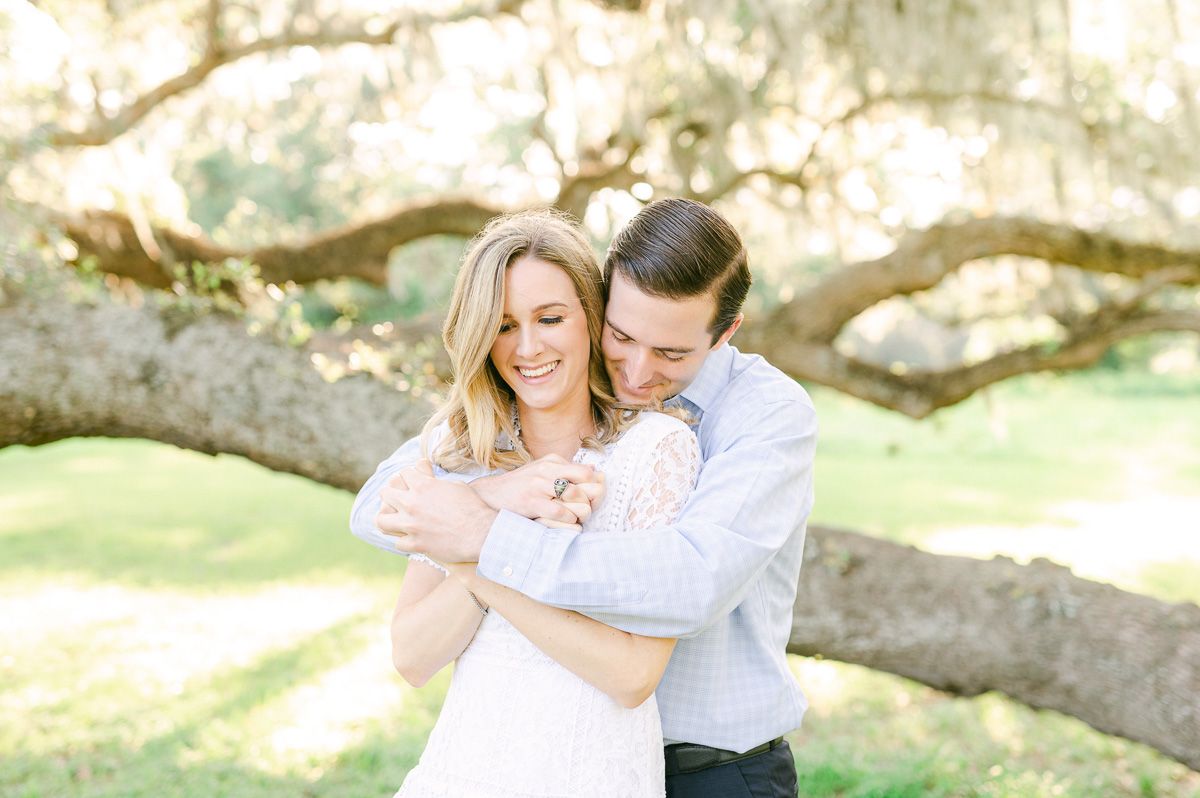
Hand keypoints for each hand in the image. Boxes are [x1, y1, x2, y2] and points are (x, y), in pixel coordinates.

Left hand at [375, 460, 497, 562]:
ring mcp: (412, 525)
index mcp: (423, 485)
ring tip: (394, 520)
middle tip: (399, 499)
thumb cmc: (473, 508)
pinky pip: (397, 543)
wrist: (481, 533)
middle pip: (386, 493)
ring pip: (381, 520)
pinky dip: (404, 541)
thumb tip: (430, 479)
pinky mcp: (416, 544)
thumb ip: (436, 482)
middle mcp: (412, 504)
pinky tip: (411, 539)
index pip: (402, 474)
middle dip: (392, 494)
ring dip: (387, 518)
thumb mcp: (456, 486)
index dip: (408, 477)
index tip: (413, 482)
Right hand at [472, 454, 604, 523]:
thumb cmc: (520, 486)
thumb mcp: (542, 471)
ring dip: (582, 509)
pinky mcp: (531, 501)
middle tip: (590, 509)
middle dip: (592, 497)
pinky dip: (568, 519)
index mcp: (552, 461)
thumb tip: (594, 471)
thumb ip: (565, 471)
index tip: (593, 499)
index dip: (595, 487)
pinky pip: (560, 511)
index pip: (586, 471)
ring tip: (579, 517)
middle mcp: (546, 469)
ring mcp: (538, 485)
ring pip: (575, 494)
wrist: (490, 495)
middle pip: (585, 480)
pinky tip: (566, 522)